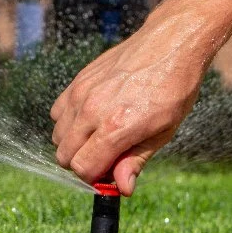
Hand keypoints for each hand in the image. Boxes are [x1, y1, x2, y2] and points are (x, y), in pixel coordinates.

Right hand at [50, 14, 213, 195]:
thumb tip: (122, 189)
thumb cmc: (174, 88)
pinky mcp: (77, 81)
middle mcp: (92, 111)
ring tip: (101, 135)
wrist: (170, 43)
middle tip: (108, 155)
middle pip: (64, 156)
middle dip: (82, 163)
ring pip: (57, 136)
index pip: (83, 168)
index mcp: (116, 128)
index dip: (95, 177)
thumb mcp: (163, 131)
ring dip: (74, 143)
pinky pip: (57, 113)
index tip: (111, 172)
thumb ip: (136, 160)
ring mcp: (81, 94)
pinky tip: (92, 117)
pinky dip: (68, 122)